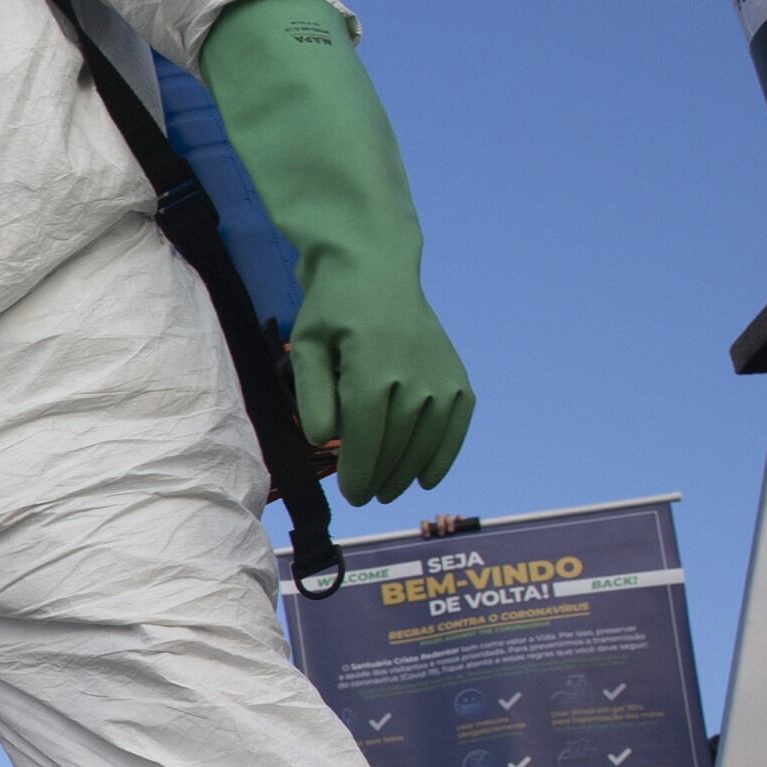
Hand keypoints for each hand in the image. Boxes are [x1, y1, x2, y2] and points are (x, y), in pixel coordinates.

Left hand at [288, 281, 475, 504]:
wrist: (377, 270)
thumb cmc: (333, 310)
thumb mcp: (308, 347)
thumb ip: (313, 396)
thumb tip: (324, 440)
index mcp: (372, 368)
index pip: (367, 438)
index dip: (359, 474)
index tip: (351, 496)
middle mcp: (415, 375)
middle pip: (397, 445)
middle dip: (379, 478)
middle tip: (363, 497)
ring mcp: (442, 376)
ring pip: (426, 441)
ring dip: (407, 474)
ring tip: (387, 492)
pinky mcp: (458, 377)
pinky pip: (456, 426)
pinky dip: (444, 455)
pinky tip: (427, 479)